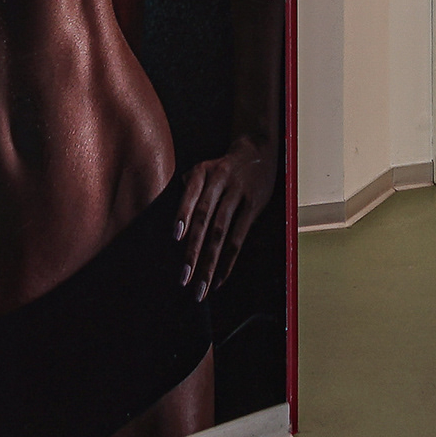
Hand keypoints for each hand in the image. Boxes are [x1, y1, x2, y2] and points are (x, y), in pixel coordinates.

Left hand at [173, 137, 276, 299]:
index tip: (176, 238)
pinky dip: (229, 259)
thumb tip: (177, 218)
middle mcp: (220, 181)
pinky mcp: (254, 205)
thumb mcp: (204, 167)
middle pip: (204, 219)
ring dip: (210, 262)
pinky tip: (220, 277)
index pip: (191, 195)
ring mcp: (238, 194)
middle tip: (183, 278)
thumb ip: (188, 188)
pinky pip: (239, 237)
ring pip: (221, 232)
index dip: (184, 215)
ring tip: (200, 286)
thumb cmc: (224, 166)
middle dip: (193, 251)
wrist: (259, 150)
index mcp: (203, 172)